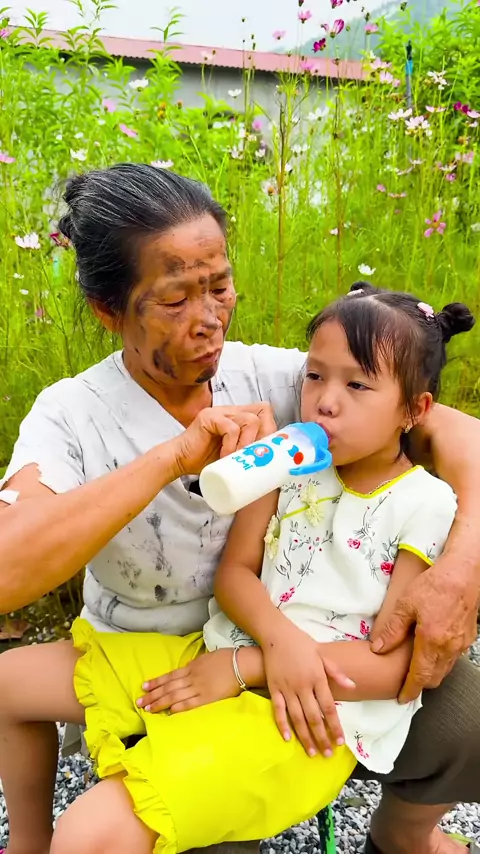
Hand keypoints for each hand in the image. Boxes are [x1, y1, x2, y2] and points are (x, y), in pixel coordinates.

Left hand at [136, 649, 240, 712]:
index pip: (169, 676)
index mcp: (192, 667)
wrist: (242, 664)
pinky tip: (169, 712)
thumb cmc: (226, 659)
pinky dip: (179, 707)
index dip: (156, 682)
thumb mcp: (206, 658)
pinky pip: (191, 704)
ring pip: (175, 696)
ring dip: (161, 703)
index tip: (144, 687)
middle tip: (139, 702)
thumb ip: (194, 666)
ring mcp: (199, 688)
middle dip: (153, 695)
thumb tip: (186, 670)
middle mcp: (192, 677)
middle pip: (168, 687)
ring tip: (149, 709)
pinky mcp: (208, 698)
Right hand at [172, 403, 276, 476]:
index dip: (270, 430)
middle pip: (263, 412)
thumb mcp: (234, 455)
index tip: (266, 452)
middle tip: (252, 455)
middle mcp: (231, 411)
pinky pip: (231, 428)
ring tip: (236, 458)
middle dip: (262, 436)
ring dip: (247, 443)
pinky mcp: (210, 417)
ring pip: (250, 420)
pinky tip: (224, 456)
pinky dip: (231, 445)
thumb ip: (249, 450)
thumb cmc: (205, 460)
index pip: (265, 413)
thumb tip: (273, 461)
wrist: (179, 461)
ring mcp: (220, 412)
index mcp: (238, 418)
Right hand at [262, 623, 354, 756]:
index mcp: (318, 678)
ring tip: (312, 752)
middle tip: (328, 754)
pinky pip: (278, 710)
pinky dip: (282, 724)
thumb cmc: (302, 643)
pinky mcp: (274, 688)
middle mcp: (303, 686)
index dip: (335, 726)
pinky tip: (287, 738)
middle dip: (322, 737)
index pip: (329, 707)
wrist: (277, 634)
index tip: (340, 741)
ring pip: (297, 718)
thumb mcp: (322, 654)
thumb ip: (336, 672)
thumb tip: (352, 686)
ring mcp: (287, 688)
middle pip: (314, 717)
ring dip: (305, 737)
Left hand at [370, 564, 478, 703]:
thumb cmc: (434, 585)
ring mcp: (461, 644)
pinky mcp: (468, 637)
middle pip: (434, 677)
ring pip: (446, 669)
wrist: (463, 573)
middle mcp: (449, 648)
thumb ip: (392, 629)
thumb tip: (378, 648)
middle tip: (407, 685)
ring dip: (432, 674)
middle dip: (420, 685)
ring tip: (418, 671)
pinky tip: (433, 653)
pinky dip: (442, 662)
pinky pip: (453, 658)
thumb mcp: (406, 604)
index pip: (420, 676)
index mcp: (431, 642)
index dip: (409, 690)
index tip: (401, 698)